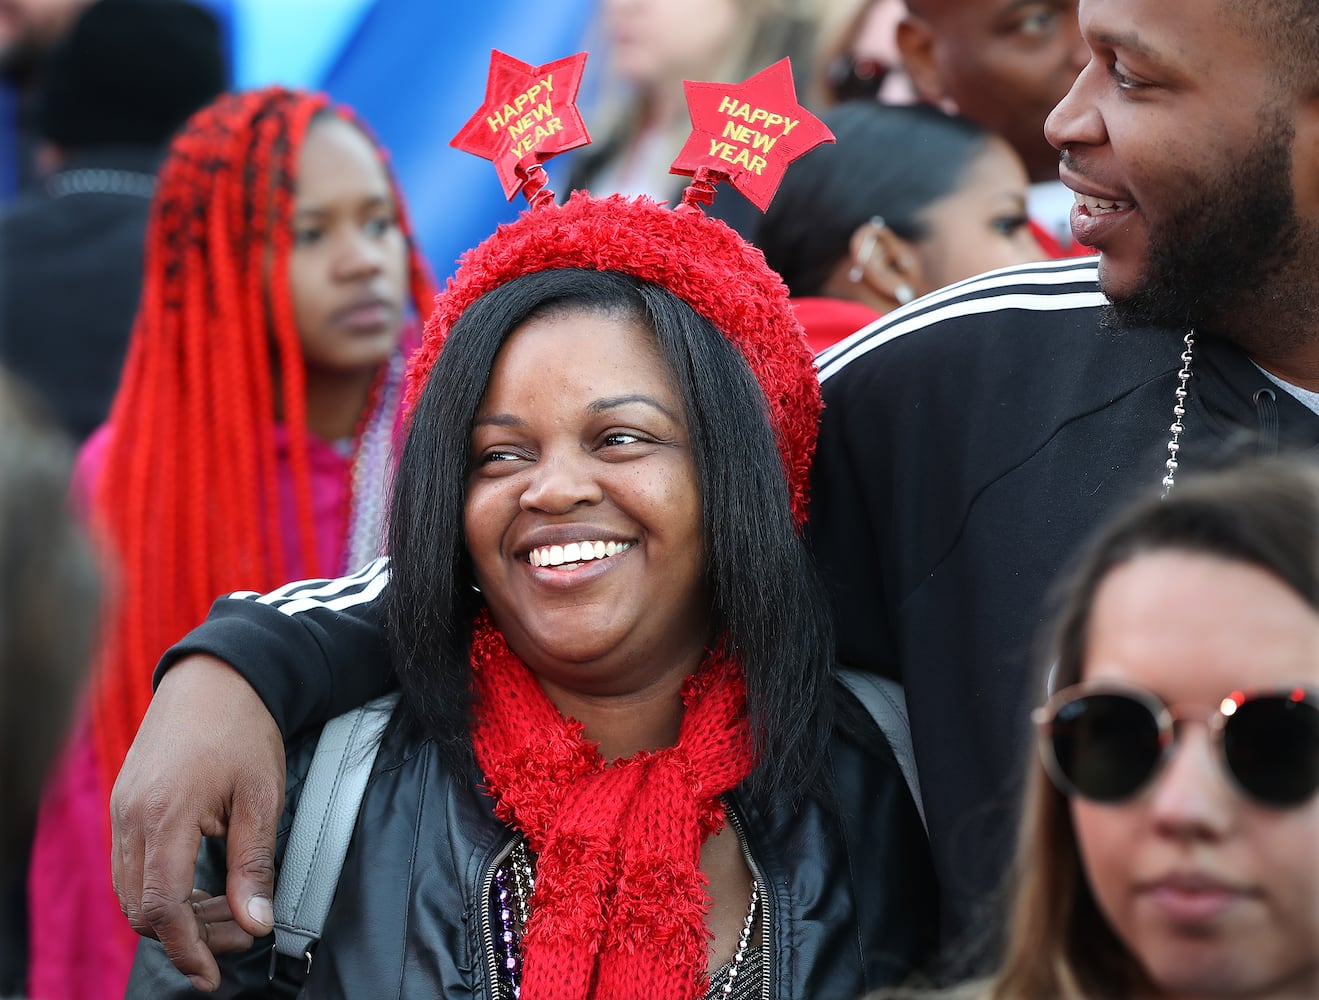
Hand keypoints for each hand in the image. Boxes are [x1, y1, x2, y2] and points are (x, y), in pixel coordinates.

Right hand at [110, 654, 284, 991]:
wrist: (216, 676)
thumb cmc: (243, 727)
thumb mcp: (262, 795)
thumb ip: (254, 864)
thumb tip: (256, 923)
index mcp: (166, 815)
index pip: (161, 907)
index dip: (186, 949)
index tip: (212, 973)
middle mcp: (132, 817)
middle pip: (141, 908)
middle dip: (188, 935)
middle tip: (239, 935)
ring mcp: (122, 810)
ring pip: (133, 890)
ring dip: (176, 914)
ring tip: (228, 912)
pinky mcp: (125, 804)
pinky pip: (133, 865)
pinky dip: (164, 887)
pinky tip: (204, 885)